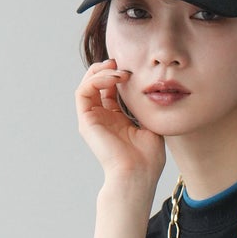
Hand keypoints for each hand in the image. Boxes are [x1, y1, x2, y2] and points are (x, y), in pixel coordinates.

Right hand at [75, 61, 166, 191]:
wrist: (138, 173)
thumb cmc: (148, 157)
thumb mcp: (151, 125)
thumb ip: (146, 107)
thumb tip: (153, 88)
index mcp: (116, 118)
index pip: (111, 89)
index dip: (119, 74)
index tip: (134, 69)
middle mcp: (101, 117)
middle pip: (95, 83)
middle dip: (107, 69)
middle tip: (121, 64)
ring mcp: (92, 119)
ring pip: (86, 84)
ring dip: (100, 72)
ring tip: (118, 70)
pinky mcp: (86, 121)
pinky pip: (83, 92)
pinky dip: (95, 80)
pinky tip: (113, 78)